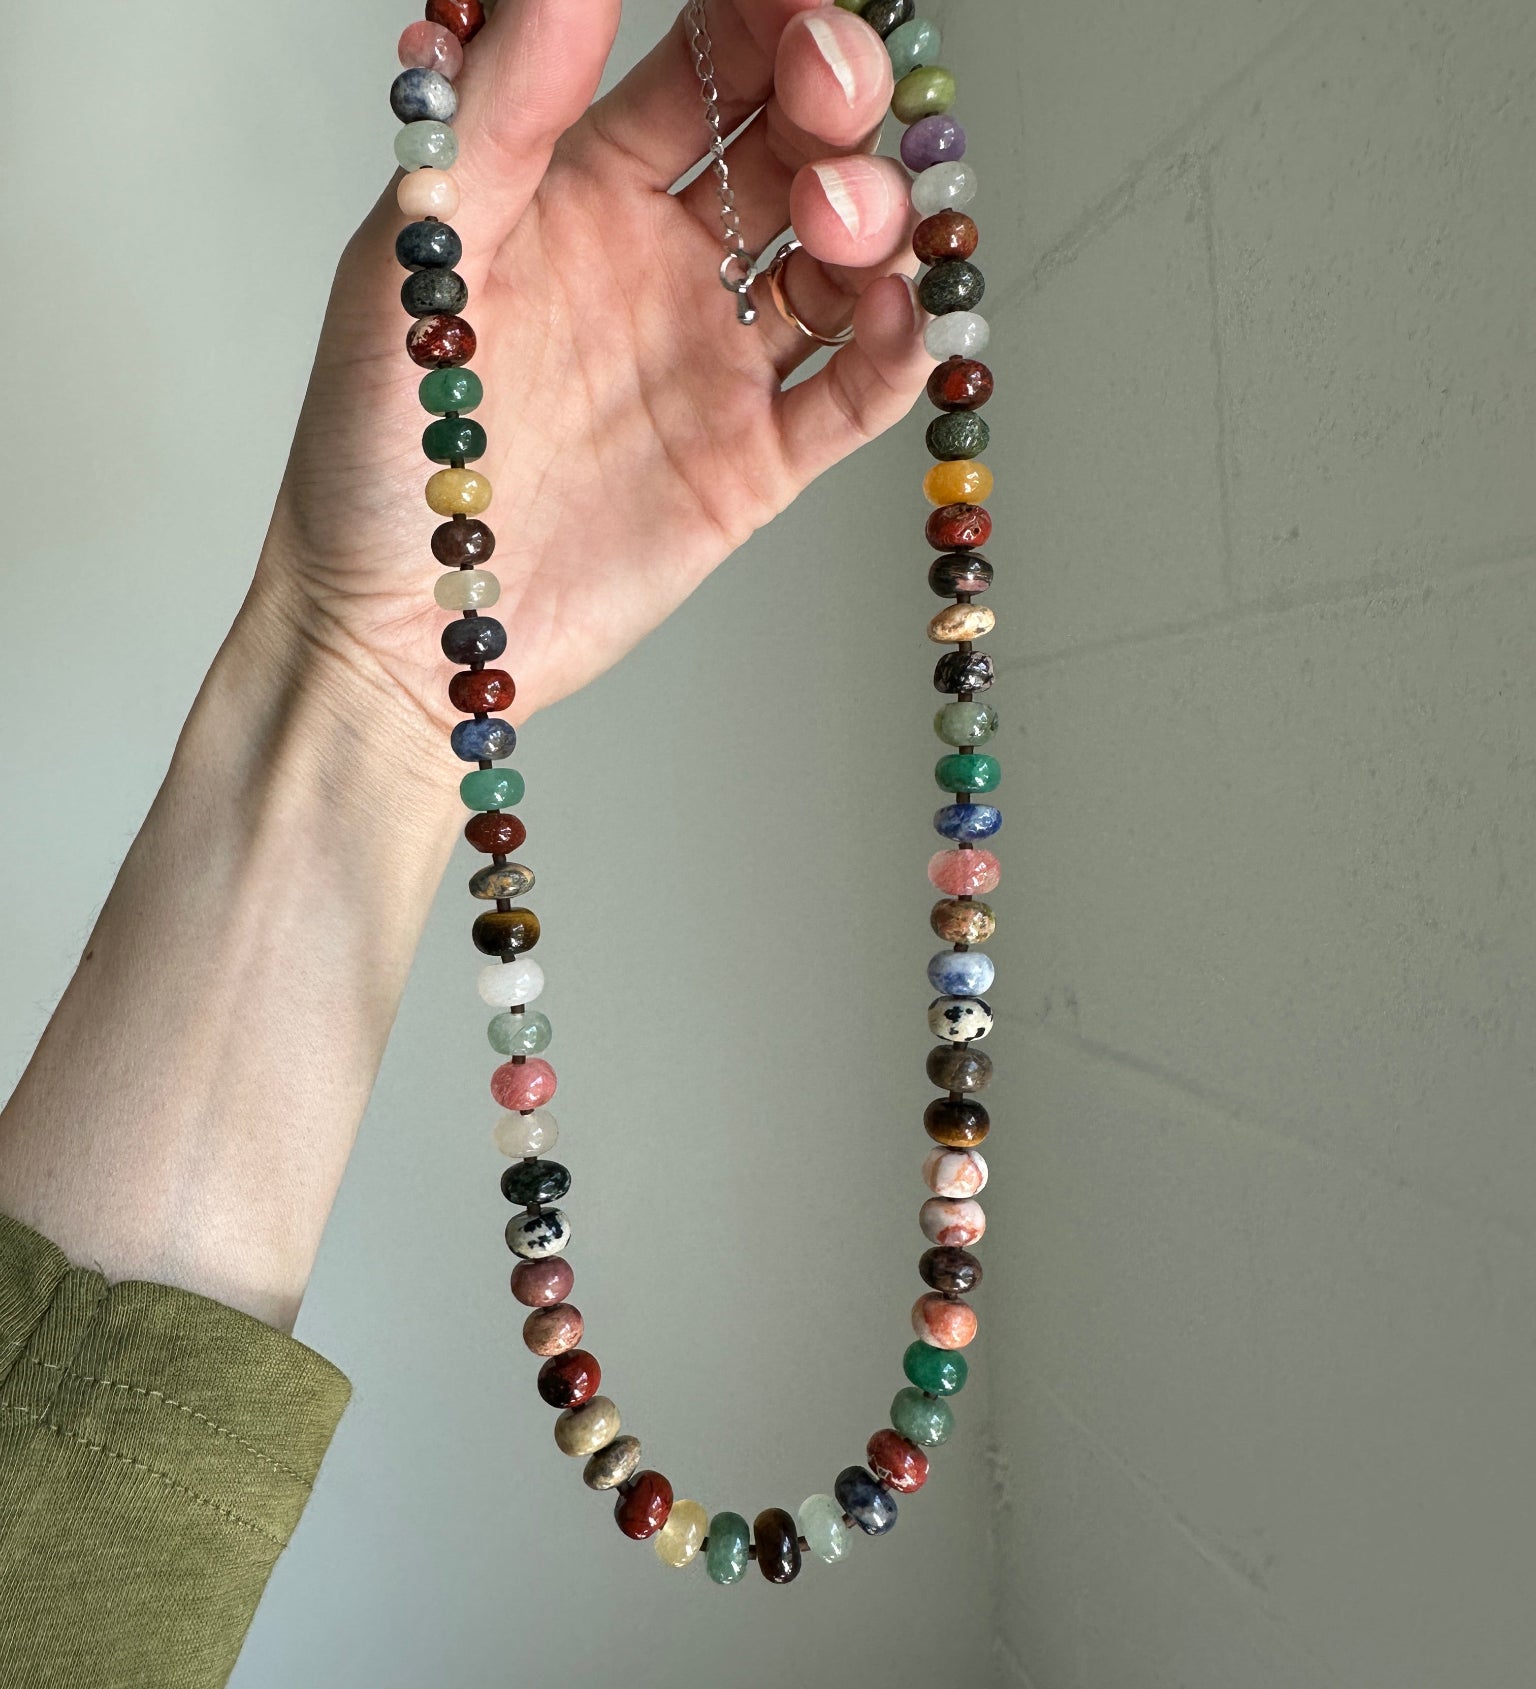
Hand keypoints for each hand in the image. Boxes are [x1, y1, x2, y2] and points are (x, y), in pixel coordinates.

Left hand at [257, 0, 929, 736]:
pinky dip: (900, 351)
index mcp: (586, 191)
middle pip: (798, 152)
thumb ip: (501, 115)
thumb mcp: (415, 258)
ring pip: (845, 264)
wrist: (401, 631)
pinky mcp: (755, 465)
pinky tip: (897, 315)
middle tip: (830, 98)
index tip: (802, 2)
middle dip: (837, 106)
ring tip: (843, 227)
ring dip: (874, 221)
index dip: (770, 19)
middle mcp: (668, 267)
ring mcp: (718, 366)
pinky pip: (856, 394)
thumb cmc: (377, 447)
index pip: (710, 69)